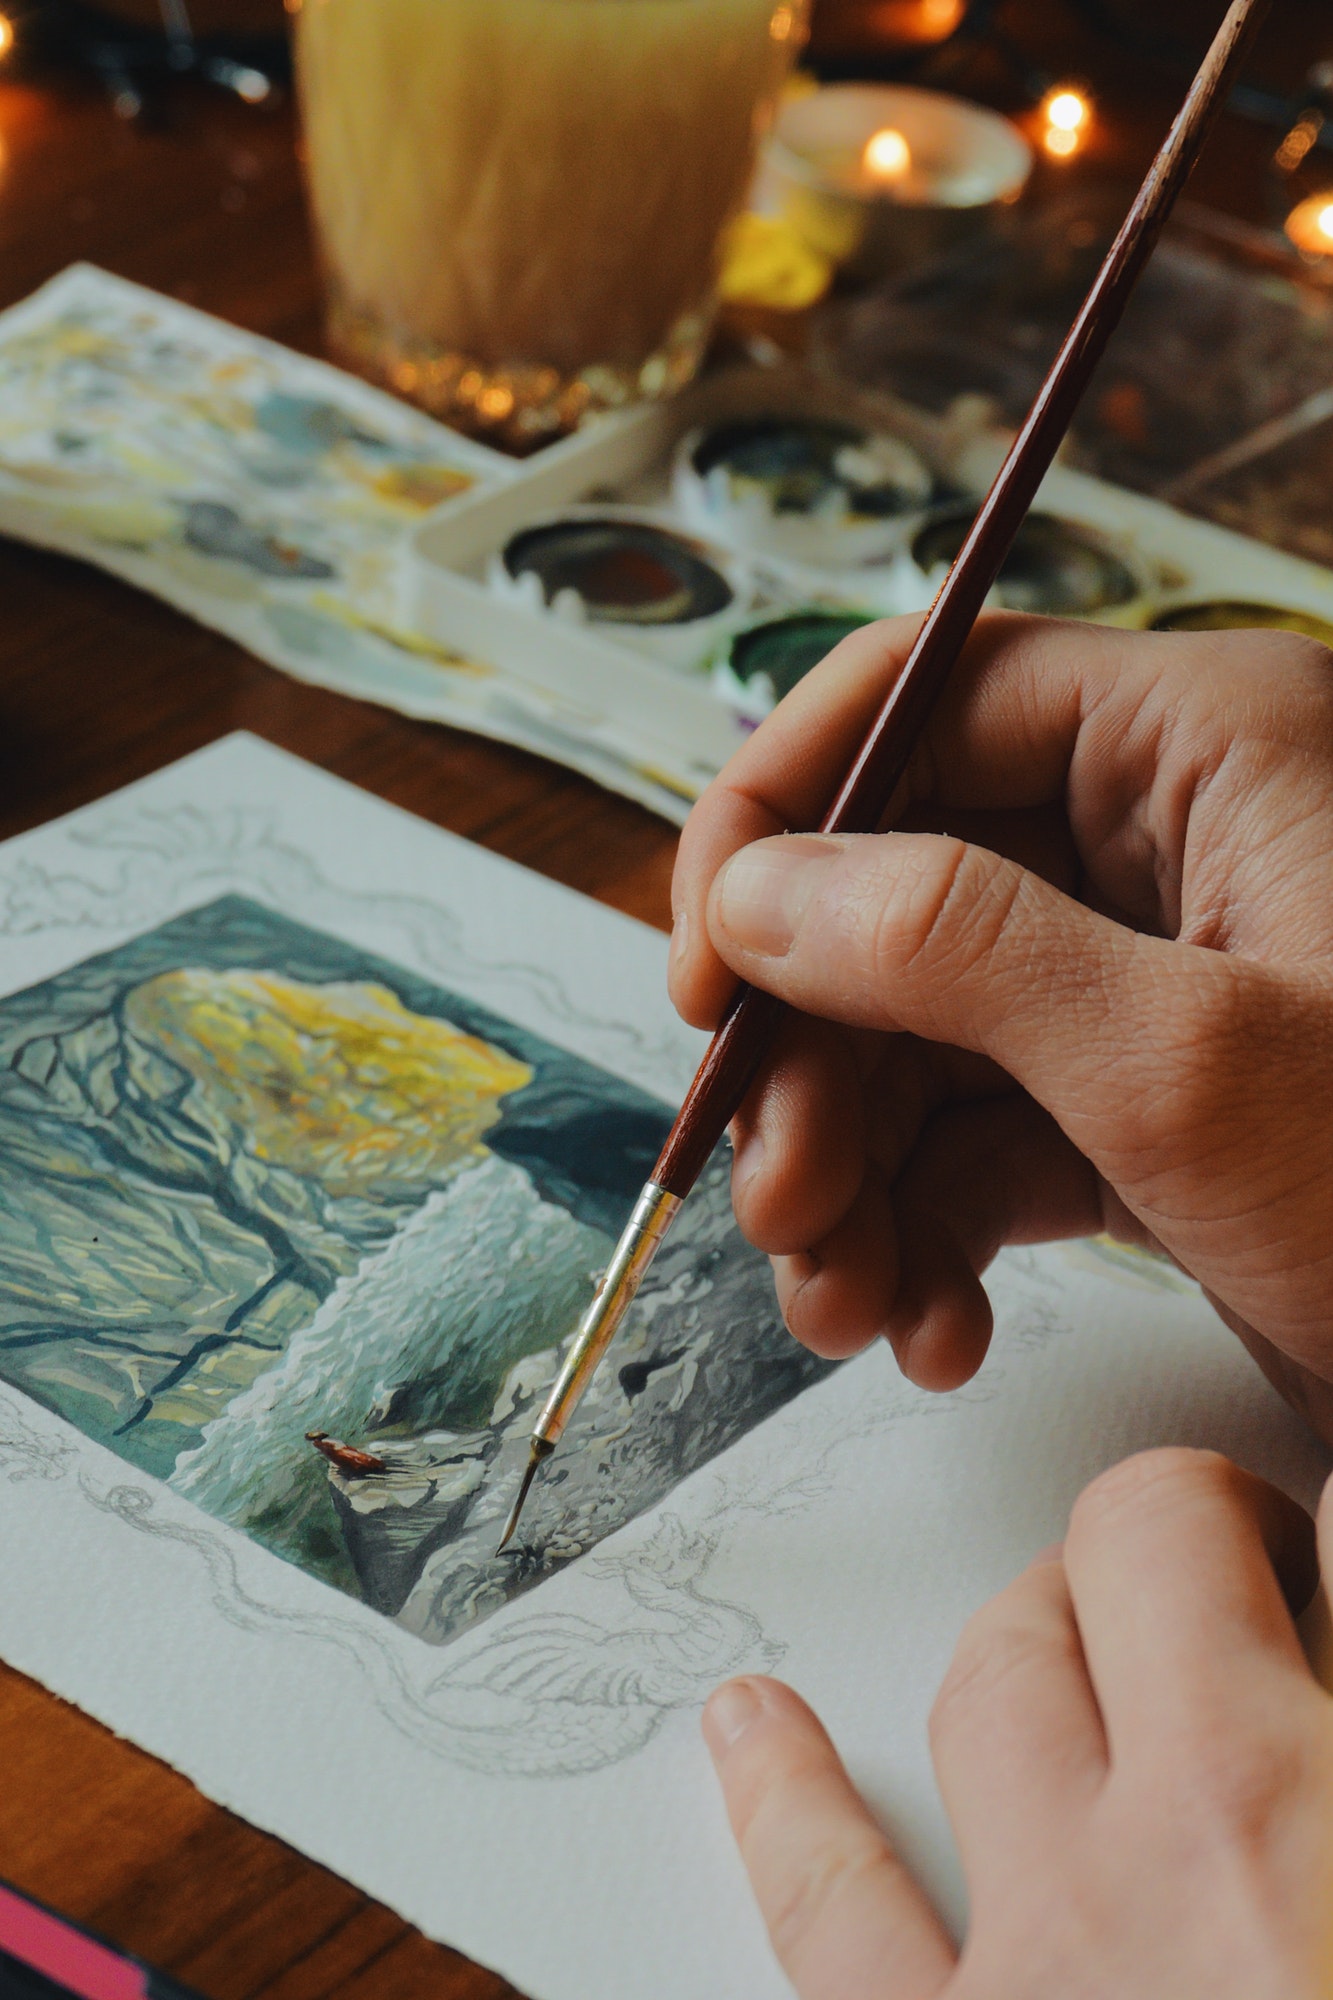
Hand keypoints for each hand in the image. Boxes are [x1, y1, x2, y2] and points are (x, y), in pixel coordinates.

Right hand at [669, 614, 1332, 1440]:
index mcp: (1197, 743)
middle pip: (891, 893)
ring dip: (851, 1175)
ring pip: (917, 1035)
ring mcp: (1145, 979)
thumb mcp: (1187, 1066)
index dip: (776, 817)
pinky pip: (979, 1134)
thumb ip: (953, 949)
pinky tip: (926, 1324)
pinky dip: (927, 1232)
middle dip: (814, 1063)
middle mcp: (1163, 840)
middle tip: (778, 1199)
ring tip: (845, 1305)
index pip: (921, 698)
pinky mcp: (1139, 1101)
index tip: (703, 967)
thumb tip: (756, 891)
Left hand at [703, 1448, 1332, 1999]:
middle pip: (1151, 1547)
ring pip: (1002, 1677)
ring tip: (1066, 1598)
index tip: (1324, 1535)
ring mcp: (1058, 1942)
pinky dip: (787, 1804)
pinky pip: (838, 1912)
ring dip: (1036, 1618)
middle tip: (1248, 1561)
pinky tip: (753, 1726)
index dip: (1328, 1521)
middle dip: (1192, 1522)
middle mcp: (1205, 1845)